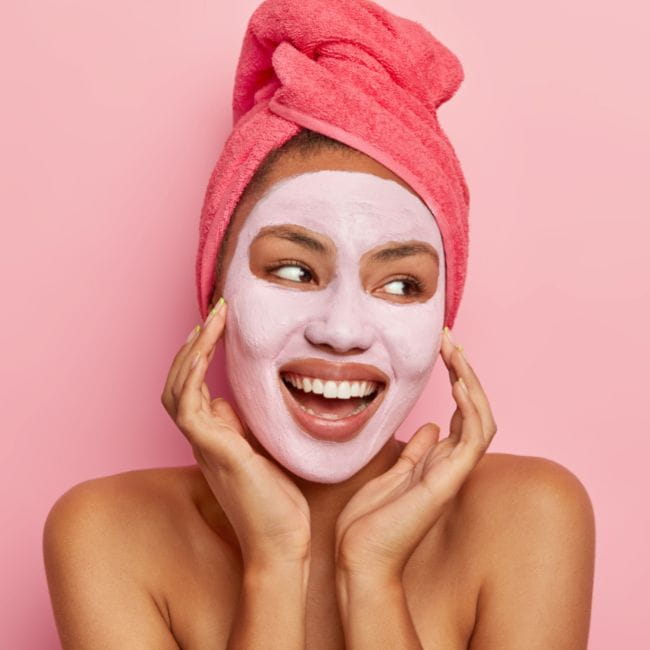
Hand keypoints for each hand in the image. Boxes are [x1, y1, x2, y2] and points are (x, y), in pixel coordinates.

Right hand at [161, 299, 310, 569]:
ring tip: (211, 320)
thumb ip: (238, 428)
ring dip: (190, 351)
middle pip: (178, 384)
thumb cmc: (276, 503)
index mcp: (214, 438)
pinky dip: (191, 373)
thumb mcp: (258, 453)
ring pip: (177, 389)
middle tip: (214, 313)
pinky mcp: (215, 451)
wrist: (282, 544)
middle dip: (192, 345)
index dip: (198, 356)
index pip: (192, 389)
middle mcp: (203, 439)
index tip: (218, 326)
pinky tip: (205, 348)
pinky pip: (187, 405)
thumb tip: (223, 400)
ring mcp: (205, 445)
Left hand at [334, 329, 496, 581]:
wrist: (359, 559)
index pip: (461, 411)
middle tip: (449, 338)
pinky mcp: (447, 482)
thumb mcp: (392, 473)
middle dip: (465, 371)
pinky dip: (471, 409)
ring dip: (471, 381)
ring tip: (455, 351)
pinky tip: (458, 382)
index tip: (442, 347)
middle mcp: (450, 464)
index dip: (457, 377)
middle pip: (474, 409)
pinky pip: (474, 440)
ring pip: (481, 419)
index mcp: (438, 460)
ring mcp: (452, 474)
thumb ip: (416, 452)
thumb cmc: (370, 522)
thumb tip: (431, 428)